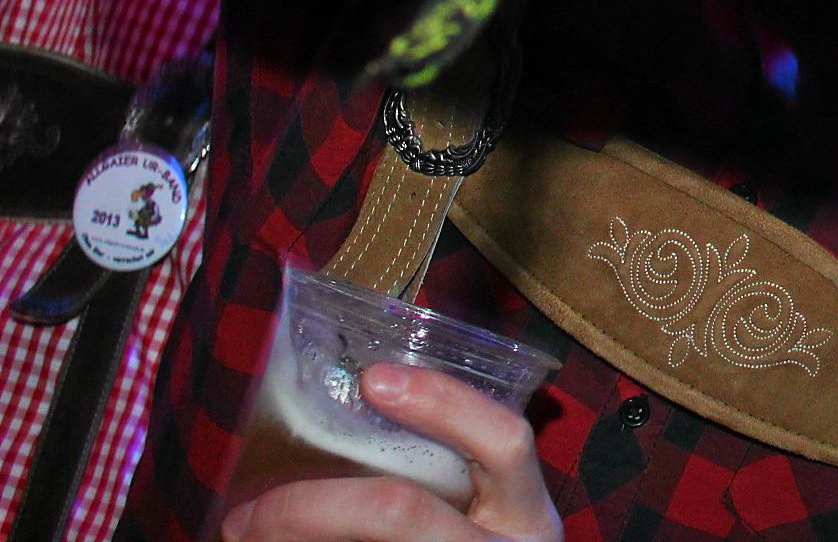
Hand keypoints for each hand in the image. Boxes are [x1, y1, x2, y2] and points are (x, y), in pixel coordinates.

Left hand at [219, 365, 559, 541]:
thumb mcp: (484, 507)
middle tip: (248, 512)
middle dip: (312, 506)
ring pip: (373, 541)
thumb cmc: (467, 539)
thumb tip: (352, 402)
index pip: (504, 440)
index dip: (442, 404)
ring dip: (293, 532)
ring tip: (245, 535)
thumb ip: (442, 463)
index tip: (373, 378)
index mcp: (526, 513)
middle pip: (402, 511)